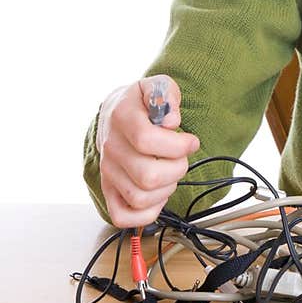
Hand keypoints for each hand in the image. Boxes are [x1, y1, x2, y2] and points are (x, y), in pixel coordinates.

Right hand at [96, 75, 199, 228]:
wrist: (116, 114)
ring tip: (169, 173)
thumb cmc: (141, 103)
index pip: (147, 140)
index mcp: (122, 118)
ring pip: (140, 198)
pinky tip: (158, 194)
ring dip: (166, 190)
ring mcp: (108, 172)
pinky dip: (147, 213)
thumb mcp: (157, 85)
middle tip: (181, 158)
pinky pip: (122, 217)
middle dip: (177, 168)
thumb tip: (171, 120)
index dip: (178, 145)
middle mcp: (111, 147)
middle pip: (148, 175)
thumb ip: (167, 94)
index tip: (192, 142)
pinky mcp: (108, 190)